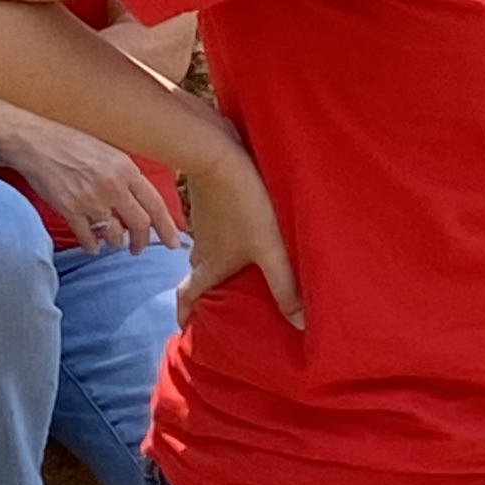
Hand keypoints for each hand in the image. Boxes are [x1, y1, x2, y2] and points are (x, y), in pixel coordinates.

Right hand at [0, 117, 184, 251]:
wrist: (35, 140)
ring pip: (114, 234)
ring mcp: (91, 200)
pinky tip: (92, 245)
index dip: (167, 227)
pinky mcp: (69, 210)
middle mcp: (112, 186)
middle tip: (139, 248)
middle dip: (142, 241)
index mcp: (126, 169)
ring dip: (115, 242)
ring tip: (113, 241)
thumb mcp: (109, 151)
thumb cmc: (72, 142)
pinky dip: (92, 245)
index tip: (174, 243)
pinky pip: (87, 237)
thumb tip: (144, 200)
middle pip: (139, 224)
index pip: (155, 205)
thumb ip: (128, 175)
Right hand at [180, 135, 302, 330]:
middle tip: (217, 306)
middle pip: (197, 277)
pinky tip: (238, 236)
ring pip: (204, 253)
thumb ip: (285, 286)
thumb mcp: (270, 249)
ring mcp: (202, 226)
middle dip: (204, 294)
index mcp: (210, 266)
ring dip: (213, 265)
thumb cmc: (244, 205)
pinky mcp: (208, 205)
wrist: (218, 155)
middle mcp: (200, 249)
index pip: (188, 297)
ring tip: (232, 274)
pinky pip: (211, 231)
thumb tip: (300, 324)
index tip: (184, 330)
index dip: (185, 315)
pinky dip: (220, 241)